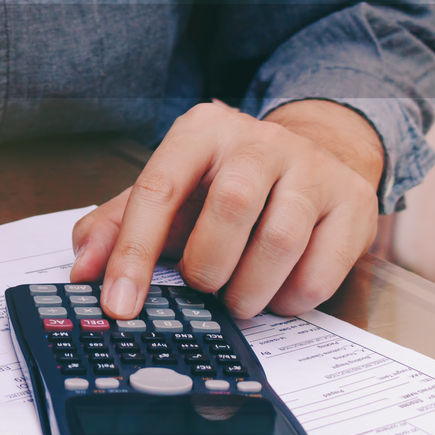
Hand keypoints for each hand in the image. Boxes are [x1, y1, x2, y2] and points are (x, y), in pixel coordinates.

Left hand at [70, 100, 383, 319]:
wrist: (308, 158)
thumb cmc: (221, 184)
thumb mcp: (166, 193)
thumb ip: (116, 227)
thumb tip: (83, 270)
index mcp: (200, 131)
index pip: (158, 189)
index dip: (133, 253)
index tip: (118, 304)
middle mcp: (258, 140)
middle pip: (231, 207)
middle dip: (207, 266)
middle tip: (202, 288)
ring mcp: (312, 168)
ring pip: (280, 239)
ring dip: (250, 289)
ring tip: (237, 299)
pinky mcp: (352, 203)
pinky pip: (321, 269)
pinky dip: (290, 298)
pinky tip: (276, 295)